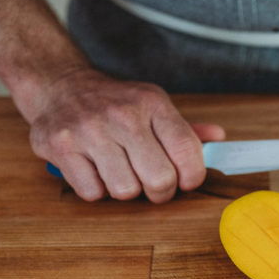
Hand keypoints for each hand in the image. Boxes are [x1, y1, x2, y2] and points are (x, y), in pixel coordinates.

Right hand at [26, 68, 224, 202]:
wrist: (60, 86)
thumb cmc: (115, 104)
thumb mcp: (152, 106)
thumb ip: (185, 129)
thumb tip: (219, 138)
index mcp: (152, 103)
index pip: (186, 150)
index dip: (192, 176)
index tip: (185, 182)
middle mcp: (122, 115)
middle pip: (159, 179)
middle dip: (160, 192)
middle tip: (152, 185)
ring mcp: (89, 130)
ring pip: (125, 191)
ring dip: (125, 189)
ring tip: (118, 171)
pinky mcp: (61, 146)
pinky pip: (93, 193)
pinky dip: (95, 189)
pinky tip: (93, 169)